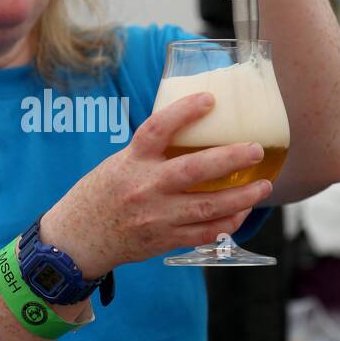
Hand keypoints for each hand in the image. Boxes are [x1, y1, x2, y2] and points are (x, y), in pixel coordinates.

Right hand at [40, 93, 272, 275]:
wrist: (77, 240)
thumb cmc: (99, 195)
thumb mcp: (119, 164)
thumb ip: (151, 152)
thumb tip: (191, 131)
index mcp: (131, 161)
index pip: (158, 129)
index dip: (185, 111)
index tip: (210, 99)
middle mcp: (144, 188)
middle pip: (193, 171)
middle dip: (229, 159)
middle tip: (256, 149)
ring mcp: (155, 217)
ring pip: (206, 208)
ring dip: (240, 198)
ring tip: (263, 187)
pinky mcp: (163, 241)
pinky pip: (202, 234)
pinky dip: (225, 224)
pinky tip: (241, 213)